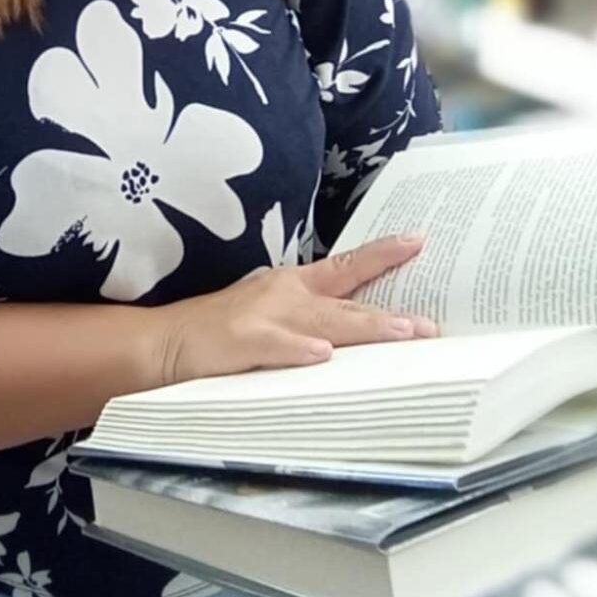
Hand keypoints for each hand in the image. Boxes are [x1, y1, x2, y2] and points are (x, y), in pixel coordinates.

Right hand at [149, 234, 438, 387]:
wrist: (165, 341)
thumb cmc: (221, 330)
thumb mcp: (270, 313)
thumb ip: (312, 316)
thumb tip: (363, 329)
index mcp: (293, 286)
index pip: (346, 267)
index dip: (383, 255)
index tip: (419, 241)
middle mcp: (284, 295)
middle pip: (346, 301)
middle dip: (390, 313)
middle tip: (430, 325)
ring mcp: (264, 317)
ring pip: (324, 323)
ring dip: (364, 328)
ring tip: (401, 333)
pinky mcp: (242, 343)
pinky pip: (277, 347)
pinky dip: (299, 350)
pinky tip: (323, 355)